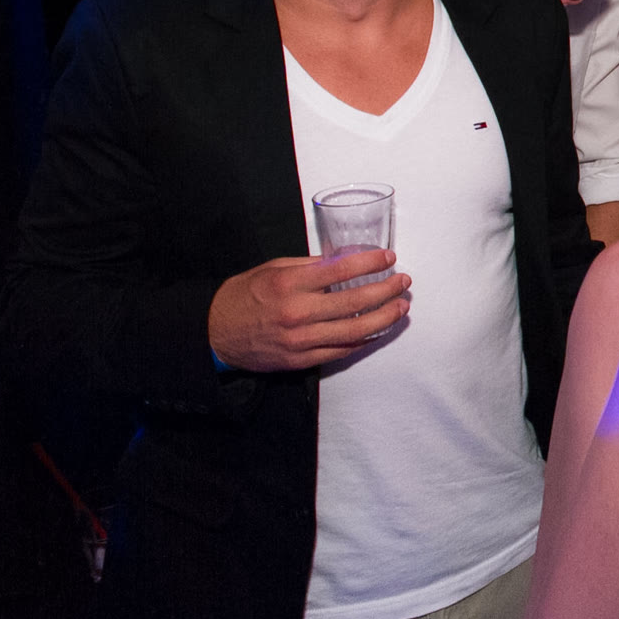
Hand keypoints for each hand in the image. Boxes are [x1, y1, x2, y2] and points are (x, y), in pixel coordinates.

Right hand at [206, 249, 410, 371]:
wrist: (215, 333)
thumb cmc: (244, 296)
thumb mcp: (272, 270)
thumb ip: (309, 266)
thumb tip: (344, 261)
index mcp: (289, 284)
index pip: (341, 270)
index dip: (370, 263)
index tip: (389, 258)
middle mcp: (297, 312)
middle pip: (355, 302)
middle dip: (386, 291)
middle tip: (403, 282)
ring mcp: (300, 340)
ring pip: (355, 331)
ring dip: (384, 318)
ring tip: (400, 307)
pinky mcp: (301, 360)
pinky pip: (341, 351)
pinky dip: (364, 340)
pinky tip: (378, 329)